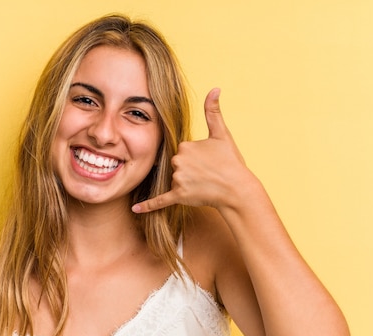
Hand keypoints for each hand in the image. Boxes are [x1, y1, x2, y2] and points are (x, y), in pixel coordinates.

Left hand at [132, 88, 250, 212]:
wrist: (237, 189)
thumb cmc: (231, 162)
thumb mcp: (222, 134)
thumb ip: (213, 111)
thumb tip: (215, 88)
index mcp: (185, 145)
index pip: (182, 150)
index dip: (195, 156)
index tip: (208, 160)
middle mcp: (178, 161)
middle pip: (177, 164)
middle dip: (190, 169)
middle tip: (208, 173)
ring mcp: (178, 179)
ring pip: (174, 179)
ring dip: (187, 183)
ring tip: (205, 184)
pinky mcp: (179, 195)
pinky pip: (159, 200)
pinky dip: (147, 205)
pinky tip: (135, 209)